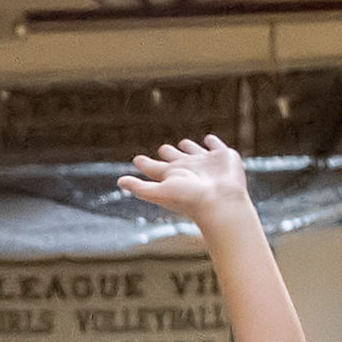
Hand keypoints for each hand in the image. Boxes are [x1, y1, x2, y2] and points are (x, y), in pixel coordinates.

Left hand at [119, 135, 251, 227]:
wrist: (220, 202)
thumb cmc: (189, 199)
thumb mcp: (160, 192)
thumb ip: (140, 187)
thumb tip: (119, 182)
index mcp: (172, 176)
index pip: (154, 168)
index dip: (145, 164)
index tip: (136, 160)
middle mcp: (188, 169)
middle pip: (174, 158)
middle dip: (168, 152)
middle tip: (162, 148)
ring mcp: (206, 163)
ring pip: (194, 151)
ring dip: (188, 147)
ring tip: (183, 143)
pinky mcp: (223, 157)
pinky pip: (216, 146)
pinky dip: (212, 142)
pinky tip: (209, 139)